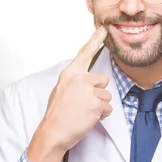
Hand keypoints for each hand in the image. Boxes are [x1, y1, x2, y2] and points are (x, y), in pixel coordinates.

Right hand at [35, 26, 112, 153]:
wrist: (53, 132)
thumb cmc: (57, 114)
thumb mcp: (61, 90)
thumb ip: (75, 82)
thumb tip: (88, 81)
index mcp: (70, 74)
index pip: (85, 54)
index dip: (95, 41)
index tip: (104, 30)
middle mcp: (80, 79)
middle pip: (104, 79)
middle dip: (99, 91)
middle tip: (85, 103)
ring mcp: (88, 91)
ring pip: (107, 96)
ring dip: (100, 106)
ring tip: (84, 112)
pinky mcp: (96, 104)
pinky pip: (108, 108)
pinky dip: (102, 115)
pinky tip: (88, 118)